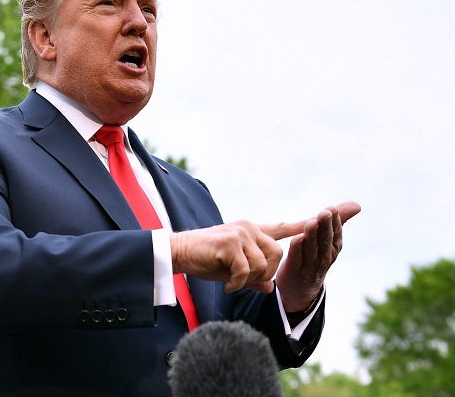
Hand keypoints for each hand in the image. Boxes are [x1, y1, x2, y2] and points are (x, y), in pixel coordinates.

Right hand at [170, 218, 307, 293]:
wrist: (180, 253)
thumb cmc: (206, 260)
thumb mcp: (234, 269)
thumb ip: (254, 276)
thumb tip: (270, 288)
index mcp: (252, 231)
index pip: (282, 227)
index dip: (302, 226)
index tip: (325, 216)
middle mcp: (249, 228)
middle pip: (278, 254)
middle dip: (267, 273)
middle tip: (248, 281)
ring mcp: (240, 234)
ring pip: (263, 264)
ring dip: (250, 280)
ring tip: (233, 282)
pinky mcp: (230, 243)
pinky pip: (245, 271)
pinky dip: (237, 284)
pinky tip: (227, 285)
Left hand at [276, 201, 360, 311]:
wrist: (300, 289)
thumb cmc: (315, 258)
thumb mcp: (328, 240)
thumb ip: (338, 222)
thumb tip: (357, 205)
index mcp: (333, 248)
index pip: (335, 233)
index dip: (334, 222)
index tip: (332, 209)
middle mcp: (324, 257)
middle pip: (325, 240)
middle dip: (325, 226)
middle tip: (325, 212)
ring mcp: (310, 266)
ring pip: (312, 249)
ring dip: (312, 235)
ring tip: (311, 222)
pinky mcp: (294, 272)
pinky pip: (296, 259)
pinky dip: (297, 249)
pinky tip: (297, 238)